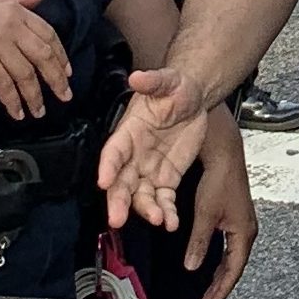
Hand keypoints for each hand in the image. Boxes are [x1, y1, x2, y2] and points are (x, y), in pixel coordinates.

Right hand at [0, 0, 72, 122]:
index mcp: (14, 10)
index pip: (48, 34)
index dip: (60, 55)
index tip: (67, 71)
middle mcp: (9, 26)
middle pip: (43, 56)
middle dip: (57, 79)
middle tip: (65, 96)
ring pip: (26, 75)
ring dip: (35, 97)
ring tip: (39, 111)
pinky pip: (4, 86)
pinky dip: (13, 102)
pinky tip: (16, 112)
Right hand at [97, 65, 216, 230]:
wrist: (195, 99)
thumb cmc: (175, 88)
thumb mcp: (167, 81)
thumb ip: (153, 81)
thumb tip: (137, 76)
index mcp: (128, 132)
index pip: (113, 152)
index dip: (107, 166)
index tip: (104, 181)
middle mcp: (134, 155)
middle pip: (120, 181)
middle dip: (118, 200)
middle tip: (116, 219)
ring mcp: (149, 170)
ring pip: (140, 195)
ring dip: (145, 210)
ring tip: (157, 219)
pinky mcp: (166, 179)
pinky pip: (164, 200)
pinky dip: (166, 212)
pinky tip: (172, 222)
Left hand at [187, 108, 258, 298]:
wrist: (224, 153)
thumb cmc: (220, 179)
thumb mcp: (205, 214)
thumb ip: (198, 242)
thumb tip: (192, 266)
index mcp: (244, 232)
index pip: (233, 270)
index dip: (221, 289)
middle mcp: (246, 230)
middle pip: (235, 266)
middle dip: (221, 286)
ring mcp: (241, 223)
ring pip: (232, 257)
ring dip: (220, 274)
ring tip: (208, 290)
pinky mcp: (235, 216)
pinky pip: (229, 246)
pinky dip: (220, 260)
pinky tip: (210, 264)